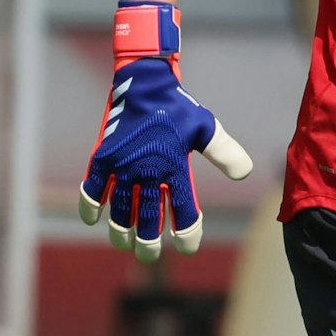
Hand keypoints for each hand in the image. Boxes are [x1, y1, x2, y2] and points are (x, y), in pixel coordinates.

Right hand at [79, 1, 253, 262]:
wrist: (145, 80)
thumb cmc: (178, 107)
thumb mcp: (206, 127)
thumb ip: (224, 151)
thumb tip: (245, 174)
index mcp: (174, 166)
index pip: (182, 210)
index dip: (186, 233)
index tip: (187, 247)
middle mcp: (147, 170)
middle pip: (146, 218)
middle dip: (148, 242)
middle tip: (150, 255)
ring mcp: (123, 164)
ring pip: (119, 209)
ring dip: (121, 230)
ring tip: (124, 243)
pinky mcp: (104, 156)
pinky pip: (92, 187)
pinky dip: (90, 204)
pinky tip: (92, 219)